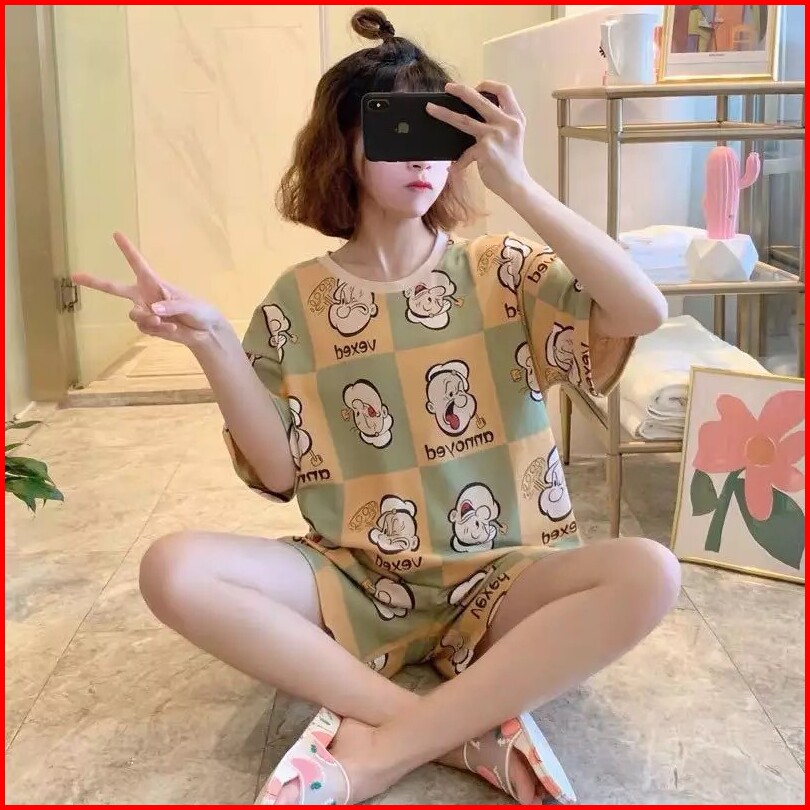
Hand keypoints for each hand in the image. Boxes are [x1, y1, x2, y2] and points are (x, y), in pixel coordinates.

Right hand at [73, 232, 223, 347]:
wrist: (204, 331)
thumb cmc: (198, 311)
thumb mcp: (189, 305)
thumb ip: (172, 306)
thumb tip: (153, 310)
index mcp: (154, 283)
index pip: (138, 263)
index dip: (127, 249)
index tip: (116, 234)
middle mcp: (145, 295)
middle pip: (115, 288)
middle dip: (95, 282)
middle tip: (75, 276)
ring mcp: (145, 311)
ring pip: (134, 315)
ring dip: (147, 320)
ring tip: (164, 322)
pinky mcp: (149, 327)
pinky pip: (145, 328)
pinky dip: (158, 330)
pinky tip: (171, 329)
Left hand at [426, 81, 530, 200]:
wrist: (516, 185)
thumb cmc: (510, 162)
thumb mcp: (511, 136)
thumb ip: (499, 123)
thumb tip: (471, 114)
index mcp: (515, 117)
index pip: (504, 90)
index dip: (488, 85)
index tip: (476, 86)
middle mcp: (507, 123)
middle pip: (479, 100)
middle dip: (461, 91)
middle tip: (447, 87)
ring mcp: (495, 136)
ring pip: (464, 120)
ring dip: (444, 113)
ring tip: (430, 108)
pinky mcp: (485, 150)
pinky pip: (464, 153)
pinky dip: (458, 162)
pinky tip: (453, 169)